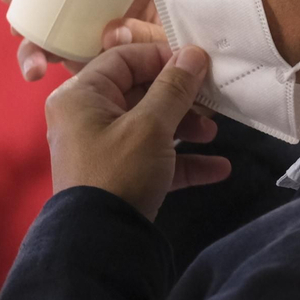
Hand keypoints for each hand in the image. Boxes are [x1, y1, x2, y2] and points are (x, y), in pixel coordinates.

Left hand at [45, 42, 229, 219]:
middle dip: (181, 97)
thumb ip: (175, 88)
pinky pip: (154, 159)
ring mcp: (102, 149)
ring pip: (150, 125)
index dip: (163, 58)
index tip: (198, 64)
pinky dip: (183, 161)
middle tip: (212, 99)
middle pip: (140, 92)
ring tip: (214, 132)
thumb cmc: (119, 173)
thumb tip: (194, 53)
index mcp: (81, 96)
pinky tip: (218, 168)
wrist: (101, 246)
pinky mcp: (119, 178)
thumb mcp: (150, 126)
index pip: (124, 59)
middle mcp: (87, 118)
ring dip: (186, 127)